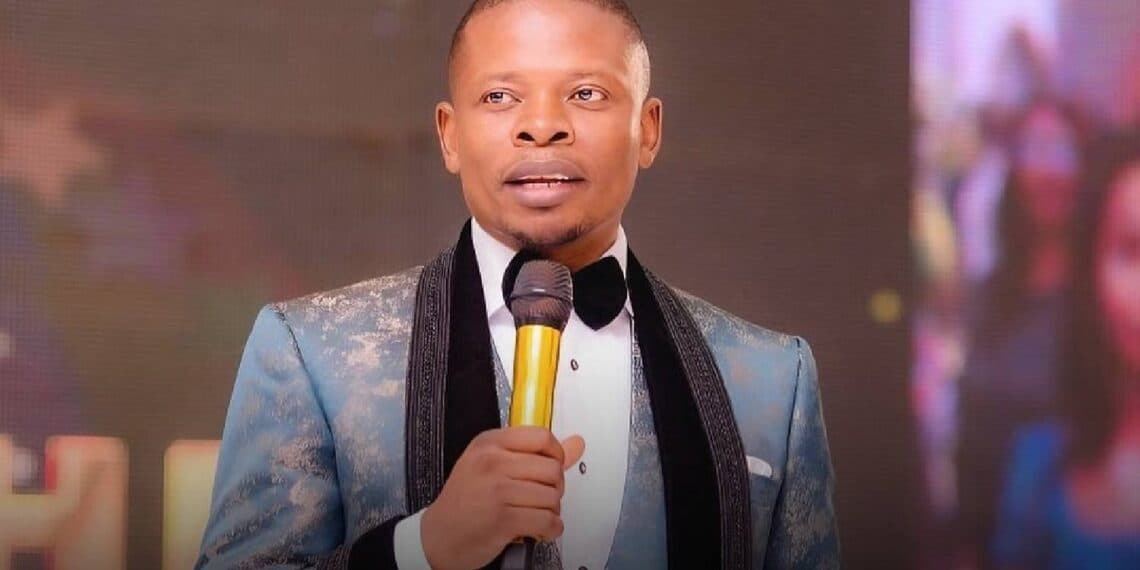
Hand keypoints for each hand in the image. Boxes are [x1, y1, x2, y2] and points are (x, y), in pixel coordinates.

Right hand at [420, 427, 585, 569]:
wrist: (438, 536)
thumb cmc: (464, 501)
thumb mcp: (492, 466)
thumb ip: (536, 454)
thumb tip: (577, 443)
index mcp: (489, 443)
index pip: (542, 437)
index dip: (556, 454)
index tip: (551, 467)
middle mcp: (492, 462)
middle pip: (553, 468)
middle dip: (555, 488)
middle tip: (540, 497)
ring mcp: (497, 490)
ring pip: (553, 497)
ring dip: (551, 511)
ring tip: (535, 514)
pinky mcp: (503, 519)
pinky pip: (547, 521)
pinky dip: (550, 529)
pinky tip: (538, 529)